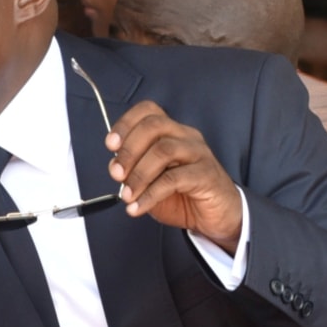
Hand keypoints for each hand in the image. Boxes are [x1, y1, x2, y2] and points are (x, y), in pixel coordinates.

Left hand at [105, 100, 242, 250]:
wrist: (216, 215)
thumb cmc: (182, 194)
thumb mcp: (150, 182)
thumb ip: (132, 171)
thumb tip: (115, 167)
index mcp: (171, 132)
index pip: (148, 111)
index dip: (125, 123)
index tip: (110, 145)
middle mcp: (186, 136)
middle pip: (154, 126)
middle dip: (129, 150)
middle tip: (116, 174)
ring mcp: (198, 153)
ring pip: (164, 150)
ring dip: (139, 174)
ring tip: (127, 195)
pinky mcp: (206, 174)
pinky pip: (174, 179)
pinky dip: (150, 194)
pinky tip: (139, 206)